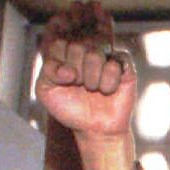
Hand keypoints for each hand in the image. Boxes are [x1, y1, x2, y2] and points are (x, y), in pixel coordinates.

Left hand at [37, 0, 135, 139]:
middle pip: (76, 46)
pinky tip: (108, 90)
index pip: (58, 42)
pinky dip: (109, 82)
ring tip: (94, 89)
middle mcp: (84, 49)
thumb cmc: (70, 108)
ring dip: (92, 80)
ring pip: (94, 55)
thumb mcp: (46, 90)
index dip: (59, 63)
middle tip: (80, 86)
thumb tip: (69, 70)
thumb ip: (47, 70)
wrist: (95, 128)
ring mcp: (104, 54)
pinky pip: (115, 64)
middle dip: (76, 74)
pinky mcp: (124, 64)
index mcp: (64, 51)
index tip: (64, 79)